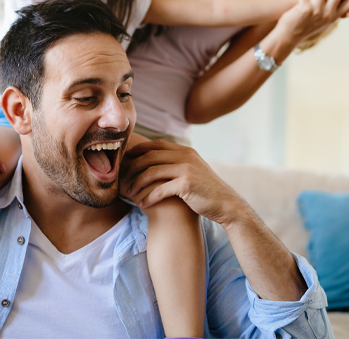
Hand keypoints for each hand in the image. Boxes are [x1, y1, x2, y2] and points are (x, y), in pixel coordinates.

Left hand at [123, 140, 245, 226]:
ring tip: (129, 193)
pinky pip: (160, 189)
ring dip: (137, 183)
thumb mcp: (193, 170)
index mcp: (186, 151)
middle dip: (133, 167)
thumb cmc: (206, 190)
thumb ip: (178, 163)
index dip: (139, 149)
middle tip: (123, 179)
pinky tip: (142, 204)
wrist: (226, 204)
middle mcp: (185, 156)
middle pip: (150, 156)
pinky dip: (148, 197)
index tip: (127, 158)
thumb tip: (158, 162)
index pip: (157, 144)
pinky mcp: (186, 184)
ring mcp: (186, 168)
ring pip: (152, 172)